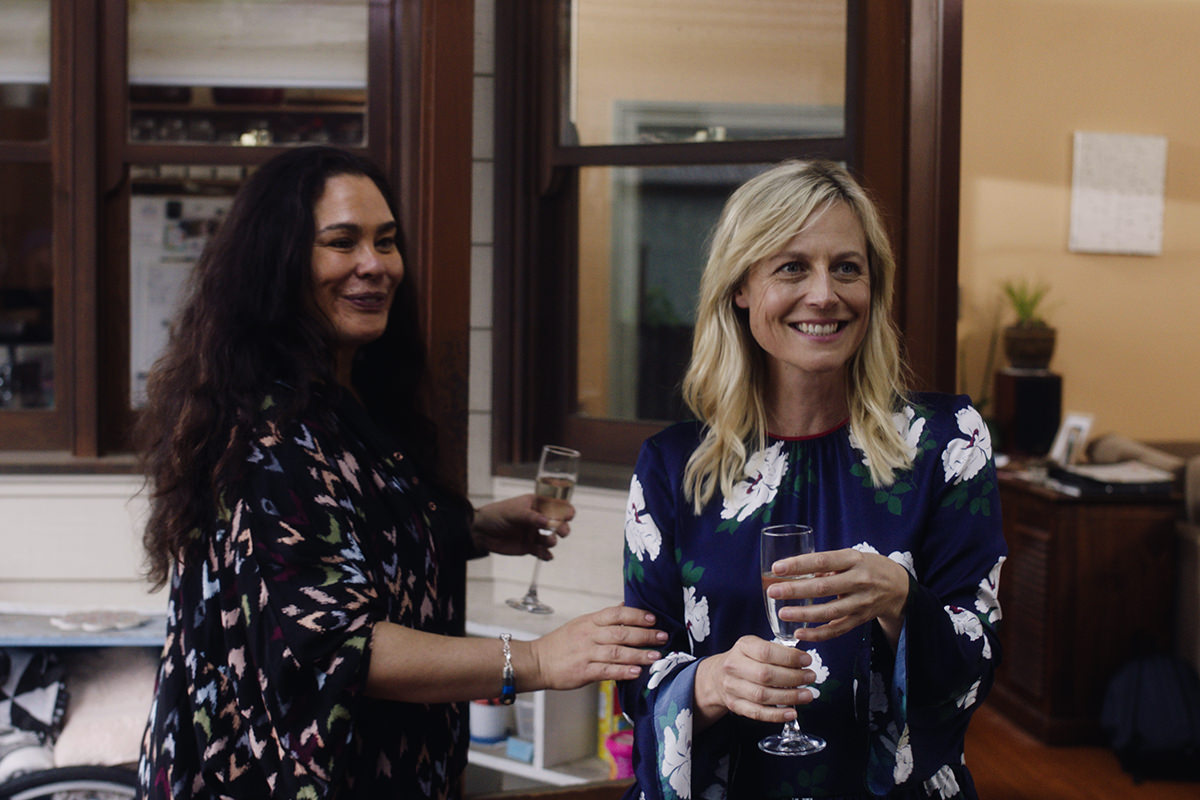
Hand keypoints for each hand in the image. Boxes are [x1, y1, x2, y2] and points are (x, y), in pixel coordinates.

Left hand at [471, 494, 574, 559]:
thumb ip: (531, 517)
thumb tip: (548, 522)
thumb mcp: (513, 512)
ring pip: (551, 538)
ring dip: (552, 541)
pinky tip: (546, 556)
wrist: (480, 532)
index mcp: (536, 505)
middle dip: (563, 528)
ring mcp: (534, 533)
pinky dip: (546, 555)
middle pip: (558, 524)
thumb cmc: (496, 515)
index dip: (565, 510)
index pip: (556, 505)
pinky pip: (542, 552)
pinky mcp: (529, 547)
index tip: (568, 515)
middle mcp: (538, 519)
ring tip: (548, 542)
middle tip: (562, 532)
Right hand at [527, 605, 666, 689]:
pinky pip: (606, 671)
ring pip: (617, 652)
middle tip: (663, 637)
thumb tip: (626, 605)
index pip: (616, 613)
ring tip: (656, 656)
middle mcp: (589, 635)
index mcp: (589, 621)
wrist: (536, 662)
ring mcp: (586, 653)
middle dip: (645, 635)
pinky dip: (623, 671)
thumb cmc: (561, 643)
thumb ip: (604, 617)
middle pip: (621, 632)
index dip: (636, 615)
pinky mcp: (583, 671)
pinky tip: (636, 672)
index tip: (653, 619)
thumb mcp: (581, 623)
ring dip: (639, 654)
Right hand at [693, 635, 816, 729]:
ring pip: (762, 695)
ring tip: (807, 695)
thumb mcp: (755, 646)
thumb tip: (803, 661)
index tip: (807, 661)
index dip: (789, 658)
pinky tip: (792, 713)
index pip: (766, 652)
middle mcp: (734, 666)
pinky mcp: (735, 705)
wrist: (717, 676)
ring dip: (789, 697)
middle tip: (810, 678)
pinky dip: (777, 715)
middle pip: (765, 675)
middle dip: (793, 678)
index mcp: (742, 647)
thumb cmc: (745, 659)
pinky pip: (757, 713)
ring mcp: (732, 687)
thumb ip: (776, 651)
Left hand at [767, 548, 909, 645]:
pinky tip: (799, 633)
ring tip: (782, 612)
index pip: (822, 560)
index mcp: (854, 559)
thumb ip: (827, 564)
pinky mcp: (860, 619)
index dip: (799, 565)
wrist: (900, 588)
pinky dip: (818, 634)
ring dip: (804, 614)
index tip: (777, 568)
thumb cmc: (867, 567)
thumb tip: (794, 571)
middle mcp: (859, 581)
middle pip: (823, 587)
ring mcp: (861, 602)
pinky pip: (837, 629)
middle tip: (773, 591)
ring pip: (829, 611)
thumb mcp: (852, 557)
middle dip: (796, 590)